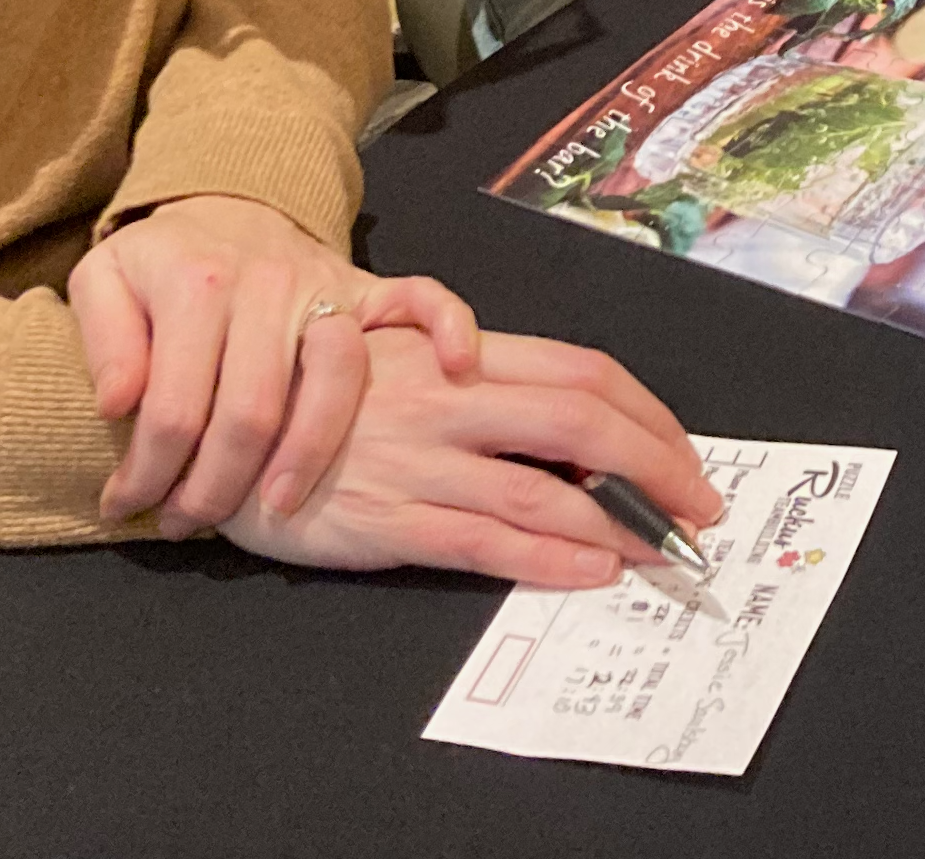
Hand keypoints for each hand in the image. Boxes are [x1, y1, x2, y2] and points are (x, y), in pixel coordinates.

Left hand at [70, 193, 482, 531]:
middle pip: (253, 409)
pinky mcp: (369, 287)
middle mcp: (267, 284)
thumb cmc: (163, 261)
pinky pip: (424, 297)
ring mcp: (326, 285)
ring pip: (335, 377)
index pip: (173, 405)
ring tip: (276, 507)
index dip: (147, 472)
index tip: (127, 507)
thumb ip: (104, 339)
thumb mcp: (103, 279)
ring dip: (309, 454)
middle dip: (217, 488)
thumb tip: (118, 404)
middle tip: (189, 525)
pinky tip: (456, 368)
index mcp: (195, 285)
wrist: (227, 205)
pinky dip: (451, 325)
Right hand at [221, 328, 723, 589]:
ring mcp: (419, 459)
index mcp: (460, 354)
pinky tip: (595, 570)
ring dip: (618, 521)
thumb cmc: (328, 400)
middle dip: (657, 463)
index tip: (687, 451)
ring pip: (542, 486)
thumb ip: (488, 384)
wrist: (222, 430)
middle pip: (581, 420)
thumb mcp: (409, 366)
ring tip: (665, 547)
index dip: (647, 411)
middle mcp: (448, 399)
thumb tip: (581, 431)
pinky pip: (483, 537)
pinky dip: (549, 557)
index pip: (581, 370)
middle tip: (702, 505)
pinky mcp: (386, 518)